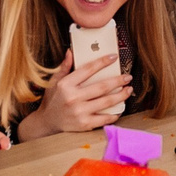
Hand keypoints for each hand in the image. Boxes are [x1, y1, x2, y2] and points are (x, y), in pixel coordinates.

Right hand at [18, 49, 134, 138]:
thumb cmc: (52, 100)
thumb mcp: (54, 81)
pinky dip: (115, 113)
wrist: (47, 123)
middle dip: (118, 81)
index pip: (88, 69)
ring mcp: (79, 112)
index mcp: (66, 85)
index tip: (114, 57)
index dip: (102, 62)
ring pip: (106, 102)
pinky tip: (121, 107)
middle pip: (102, 87)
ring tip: (128, 90)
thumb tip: (71, 51)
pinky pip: (104, 118)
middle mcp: (73, 98)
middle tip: (128, 77)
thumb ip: (65, 67)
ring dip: (121, 95)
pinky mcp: (84, 124)